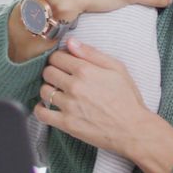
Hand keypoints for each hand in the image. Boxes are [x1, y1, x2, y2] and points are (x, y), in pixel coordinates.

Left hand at [33, 38, 156, 155]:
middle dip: (52, 72)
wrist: (132, 129)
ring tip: (58, 91)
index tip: (63, 63)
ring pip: (44, 91)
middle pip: (48, 72)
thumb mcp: (117, 68)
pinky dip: (40, 109)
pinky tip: (47, 106)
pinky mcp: (67, 124)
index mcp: (86, 70)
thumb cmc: (127, 98)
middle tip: (61, 77)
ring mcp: (69, 106)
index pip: (56, 57)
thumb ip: (92, 53)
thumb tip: (71, 42)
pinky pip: (42, 114)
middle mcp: (74, 87)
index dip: (59, 58)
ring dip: (48, 89)